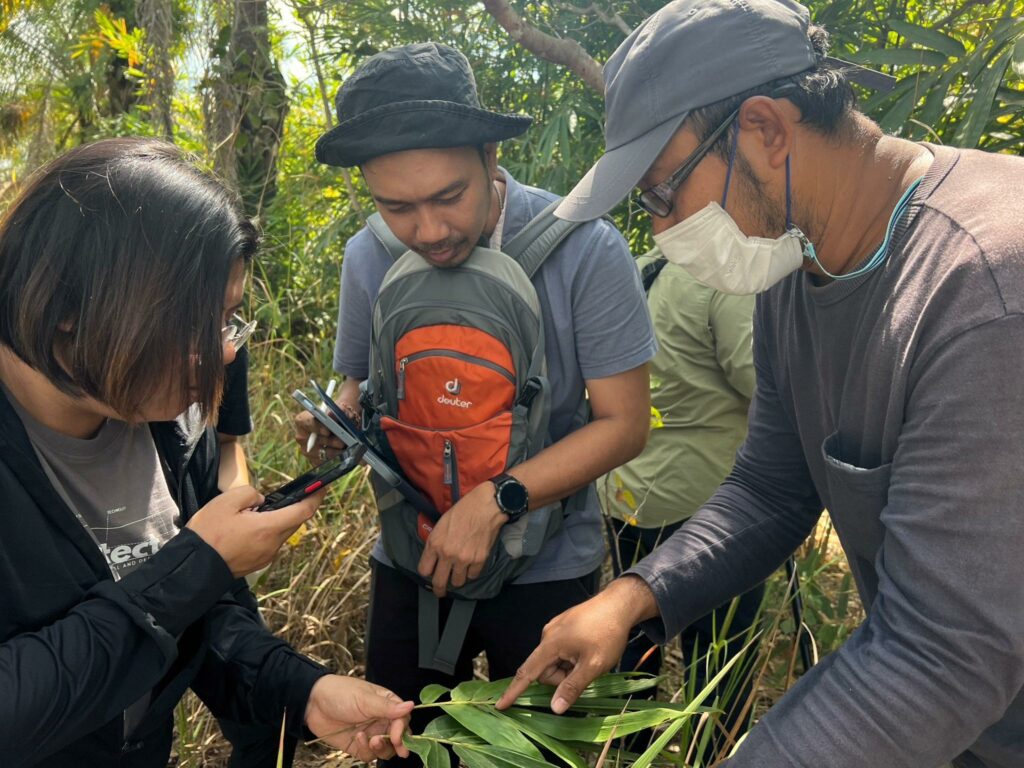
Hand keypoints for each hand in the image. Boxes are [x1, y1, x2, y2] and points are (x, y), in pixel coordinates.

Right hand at [186, 485, 321, 576]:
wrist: (192, 567)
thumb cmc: (208, 534)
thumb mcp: (226, 501)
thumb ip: (250, 494)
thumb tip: (261, 501)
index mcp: (269, 528)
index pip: (303, 511)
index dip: (316, 497)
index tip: (322, 487)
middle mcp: (273, 545)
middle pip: (293, 522)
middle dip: (293, 507)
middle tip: (282, 495)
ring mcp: (265, 556)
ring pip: (280, 533)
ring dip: (276, 520)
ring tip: (253, 512)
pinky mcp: (256, 563)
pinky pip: (269, 543)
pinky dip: (265, 532)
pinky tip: (246, 527)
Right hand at [294, 410, 345, 463]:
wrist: (344, 427)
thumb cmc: (339, 417)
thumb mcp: (341, 412)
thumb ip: (336, 412)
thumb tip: (331, 415)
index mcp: (303, 420)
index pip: (303, 421)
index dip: (315, 426)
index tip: (327, 431)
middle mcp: (302, 436)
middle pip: (313, 440)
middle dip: (329, 441)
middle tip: (342, 442)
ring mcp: (307, 450)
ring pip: (318, 454)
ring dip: (333, 452)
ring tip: (346, 450)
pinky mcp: (315, 460)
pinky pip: (323, 463)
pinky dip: (334, 460)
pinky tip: (345, 457)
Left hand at [304, 675, 413, 760]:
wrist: (313, 704)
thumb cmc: (340, 693)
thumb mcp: (365, 699)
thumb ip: (387, 707)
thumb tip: (411, 705)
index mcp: (386, 704)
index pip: (403, 719)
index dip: (403, 729)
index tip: (396, 736)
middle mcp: (381, 720)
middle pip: (398, 737)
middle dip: (398, 744)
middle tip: (395, 747)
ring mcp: (370, 734)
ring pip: (386, 749)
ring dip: (382, 748)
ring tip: (372, 741)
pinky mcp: (358, 746)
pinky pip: (369, 755)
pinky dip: (366, 751)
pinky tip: (357, 738)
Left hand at [417, 480, 505, 597]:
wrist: (486, 506)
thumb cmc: (462, 511)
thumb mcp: (441, 525)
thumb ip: (436, 543)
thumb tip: (434, 558)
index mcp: (435, 544)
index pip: (424, 570)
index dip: (427, 572)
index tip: (431, 573)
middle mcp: (448, 554)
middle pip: (439, 582)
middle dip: (439, 589)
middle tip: (440, 591)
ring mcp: (464, 559)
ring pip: (457, 582)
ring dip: (458, 579)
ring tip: (459, 573)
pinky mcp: (479, 560)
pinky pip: (472, 576)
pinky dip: (472, 572)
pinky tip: (472, 564)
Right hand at [495, 576, 656, 713]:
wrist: (619, 604)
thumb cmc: (608, 633)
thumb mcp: (594, 665)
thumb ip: (572, 686)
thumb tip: (555, 708)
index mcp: (551, 644)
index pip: (527, 672)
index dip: (514, 691)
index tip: (500, 705)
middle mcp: (548, 635)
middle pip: (545, 670)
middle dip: (562, 677)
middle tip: (586, 671)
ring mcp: (555, 629)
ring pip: (555, 661)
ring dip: (569, 668)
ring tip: (590, 658)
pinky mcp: (563, 626)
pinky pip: (560, 651)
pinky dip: (571, 658)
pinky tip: (588, 650)